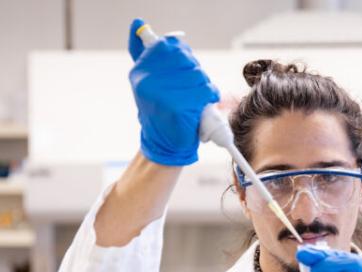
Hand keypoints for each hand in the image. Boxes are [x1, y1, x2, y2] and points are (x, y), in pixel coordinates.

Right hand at [128, 18, 219, 165]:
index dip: (185, 57)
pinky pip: (204, 92)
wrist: (164, 144)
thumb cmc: (162, 111)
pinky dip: (209, 98)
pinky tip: (203, 106)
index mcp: (140, 71)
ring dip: (205, 87)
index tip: (186, 71)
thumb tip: (138, 24)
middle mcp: (147, 80)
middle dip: (196, 74)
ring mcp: (162, 94)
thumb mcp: (151, 81)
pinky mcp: (178, 108)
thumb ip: (146, 54)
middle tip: (193, 89)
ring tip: (197, 99)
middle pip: (187, 60)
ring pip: (198, 76)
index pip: (170, 47)